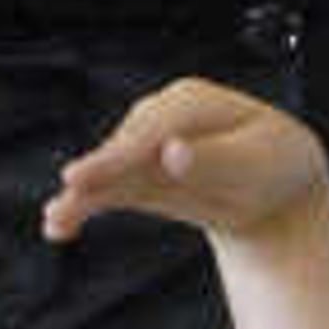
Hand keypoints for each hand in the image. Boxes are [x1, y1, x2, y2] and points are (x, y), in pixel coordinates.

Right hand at [43, 80, 328, 247]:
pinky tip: (58, 226)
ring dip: (82, 194)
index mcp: (193, 101)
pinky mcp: (134, 174)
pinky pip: (107, 191)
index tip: (101, 170)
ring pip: (109, 171)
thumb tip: (172, 151)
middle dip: (100, 172)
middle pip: (125, 148)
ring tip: (56, 221)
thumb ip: (216, 159)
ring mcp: (143, 145)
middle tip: (70, 194)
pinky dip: (85, 207)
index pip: (155, 128)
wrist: (273, 187)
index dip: (126, 151)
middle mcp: (158, 117)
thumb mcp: (257, 166)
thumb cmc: (272, 169)